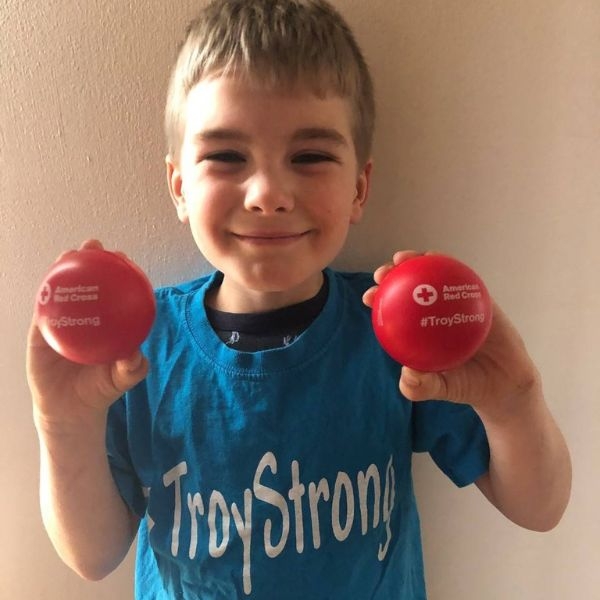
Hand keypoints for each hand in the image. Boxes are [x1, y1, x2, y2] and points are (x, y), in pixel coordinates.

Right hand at [27, 240, 148, 427]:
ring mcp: (63, 322)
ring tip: (69, 253)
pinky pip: (43, 311)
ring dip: (63, 268)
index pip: (114, 291)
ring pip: (62, 290)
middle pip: (88, 282)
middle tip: (95, 246)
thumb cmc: (101, 389)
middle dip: (91, 259)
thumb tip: (135, 354)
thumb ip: (133, 368)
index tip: (124, 257)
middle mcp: (86, 317)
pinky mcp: (41, 332)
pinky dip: (45, 297)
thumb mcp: (122, 379)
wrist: (72, 410)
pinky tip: (49, 283)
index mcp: (107, 322)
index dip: (118, 271)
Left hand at [363, 250, 539, 417]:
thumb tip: (407, 375)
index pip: (394, 311)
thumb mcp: (443, 389)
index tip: (368, 296)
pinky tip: (439, 259)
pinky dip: (449, 265)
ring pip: (433, 276)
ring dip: (416, 261)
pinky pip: (463, 277)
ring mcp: (455, 302)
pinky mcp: (478, 296)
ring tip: (403, 259)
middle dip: (391, 275)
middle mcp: (434, 313)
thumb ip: (423, 387)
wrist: (506, 383)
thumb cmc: (468, 384)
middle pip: (408, 288)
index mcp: (419, 332)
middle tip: (382, 275)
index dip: (378, 299)